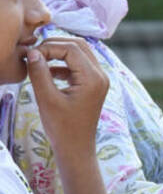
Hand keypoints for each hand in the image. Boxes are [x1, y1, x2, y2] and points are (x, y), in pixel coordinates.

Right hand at [26, 38, 107, 155]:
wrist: (76, 148)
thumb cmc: (62, 127)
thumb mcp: (47, 99)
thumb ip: (39, 74)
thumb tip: (33, 52)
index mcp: (93, 78)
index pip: (72, 49)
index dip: (49, 47)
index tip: (31, 55)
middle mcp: (101, 75)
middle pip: (79, 46)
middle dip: (55, 46)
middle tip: (34, 53)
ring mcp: (99, 80)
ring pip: (79, 54)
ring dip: (59, 54)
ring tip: (38, 61)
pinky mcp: (92, 85)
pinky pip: (78, 66)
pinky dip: (62, 64)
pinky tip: (46, 73)